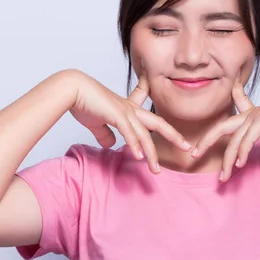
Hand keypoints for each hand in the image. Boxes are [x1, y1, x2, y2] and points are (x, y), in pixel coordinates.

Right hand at [69, 64, 191, 173]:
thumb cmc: (82, 101)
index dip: (159, 114)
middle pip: (158, 123)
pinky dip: (135, 146)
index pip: (147, 108)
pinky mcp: (116, 115)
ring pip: (145, 135)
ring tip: (156, 170)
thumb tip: (111, 144)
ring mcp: (125, 111)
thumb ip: (105, 133)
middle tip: (187, 147)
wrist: (72, 89)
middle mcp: (129, 108)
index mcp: (126, 107)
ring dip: (151, 154)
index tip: (173, 121)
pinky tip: (139, 157)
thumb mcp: (96, 121)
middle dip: (174, 136)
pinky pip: (130, 133)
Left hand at [191, 78, 259, 181]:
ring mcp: (253, 118)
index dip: (221, 119)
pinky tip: (239, 165)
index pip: (232, 114)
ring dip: (227, 161)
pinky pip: (246, 140)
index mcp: (253, 115)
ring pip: (233, 141)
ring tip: (223, 177)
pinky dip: (241, 153)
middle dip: (205, 142)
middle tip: (194, 154)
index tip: (206, 126)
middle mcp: (249, 115)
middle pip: (220, 128)